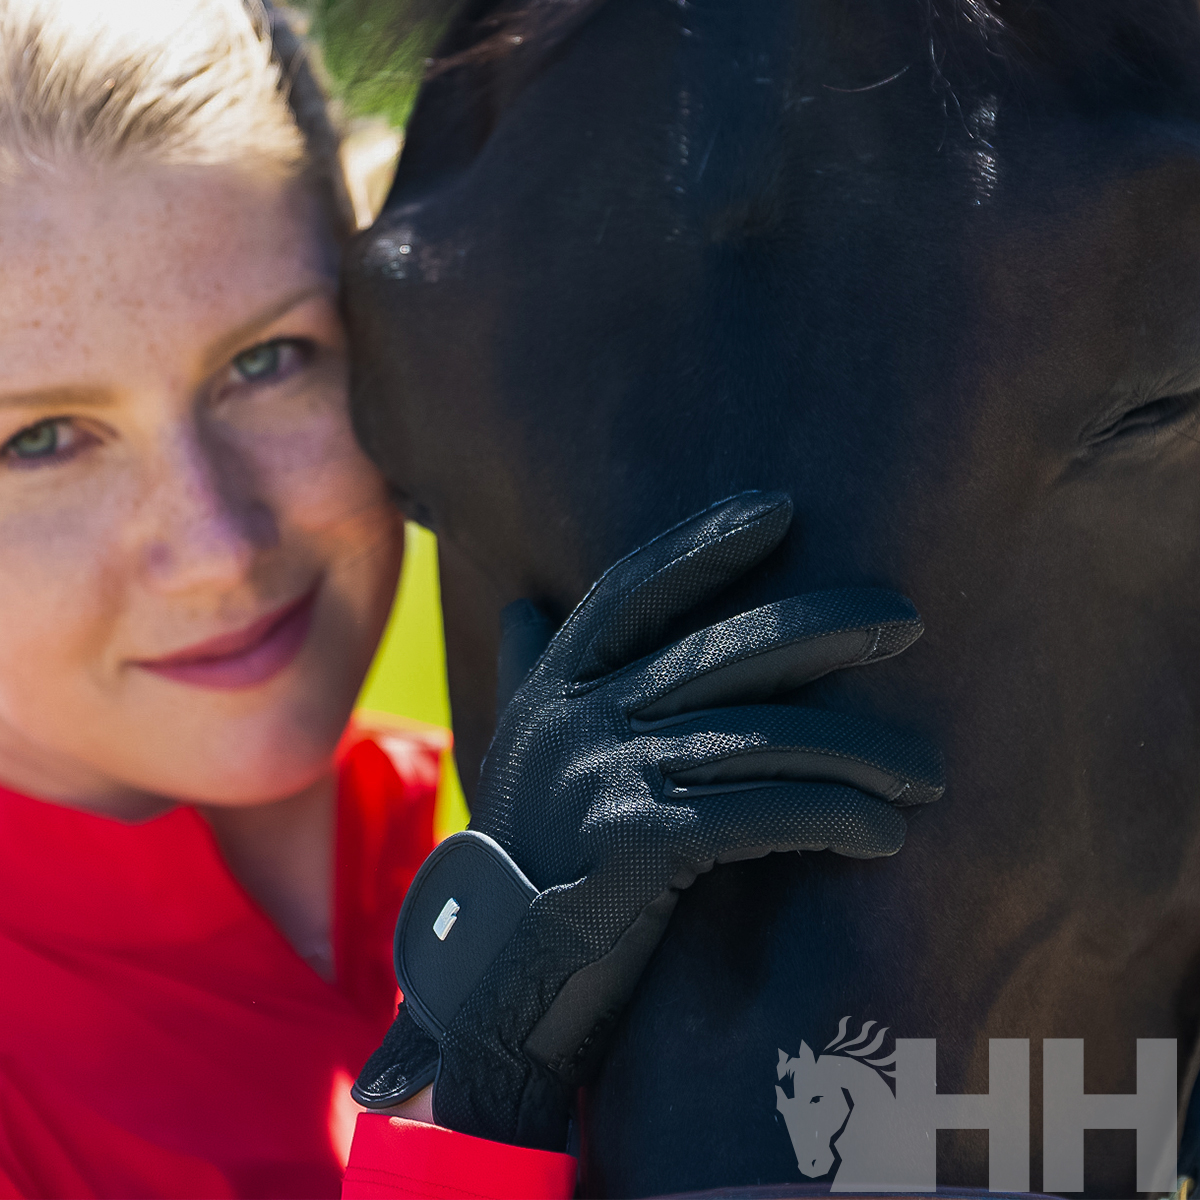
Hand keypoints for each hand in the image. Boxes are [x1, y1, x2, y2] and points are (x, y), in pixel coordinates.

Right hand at [353, 492, 941, 1149]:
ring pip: (759, 738)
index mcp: (556, 689)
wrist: (491, 979)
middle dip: (821, 626)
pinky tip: (884, 833)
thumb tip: (523, 603)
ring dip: (858, 752)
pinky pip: (763, 814)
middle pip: (720, 651)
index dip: (704, 544)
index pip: (635, 589)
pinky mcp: (639, 845)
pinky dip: (834, 819)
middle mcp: (579, 720)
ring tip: (925, 773)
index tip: (781, 510)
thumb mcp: (517, 755)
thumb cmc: (525, 860)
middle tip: (904, 618)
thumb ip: (529, 676)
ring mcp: (606, 778)